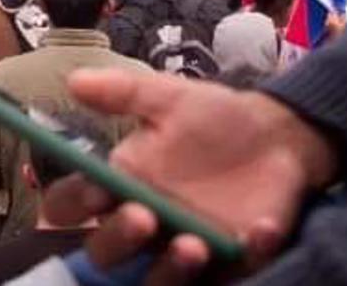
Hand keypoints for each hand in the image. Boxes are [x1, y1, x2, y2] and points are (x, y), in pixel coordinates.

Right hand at [43, 70, 335, 269]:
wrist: (273, 134)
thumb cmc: (211, 119)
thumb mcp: (169, 98)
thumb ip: (123, 92)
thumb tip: (75, 80)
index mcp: (119, 186)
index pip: (72, 206)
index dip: (72, 205)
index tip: (92, 191)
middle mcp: (144, 225)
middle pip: (107, 252)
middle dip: (118, 240)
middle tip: (143, 217)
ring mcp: (184, 250)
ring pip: (159, 281)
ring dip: (170, 270)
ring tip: (194, 245)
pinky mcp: (231, 262)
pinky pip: (232, 274)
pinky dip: (248, 254)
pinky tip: (259, 231)